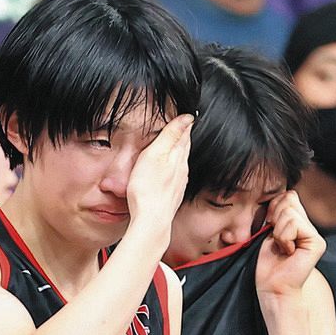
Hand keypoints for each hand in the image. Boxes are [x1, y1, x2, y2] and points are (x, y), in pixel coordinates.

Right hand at [125, 114, 192, 236]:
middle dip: (183, 135)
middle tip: (182, 124)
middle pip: (184, 147)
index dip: (183, 123)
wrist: (151, 220)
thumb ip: (171, 135)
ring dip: (179, 151)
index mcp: (178, 156)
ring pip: (181, 162)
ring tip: (175, 143)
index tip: (186, 114)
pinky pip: (177, 176)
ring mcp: (179, 183)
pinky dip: (175, 167)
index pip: (184, 134)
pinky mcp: (173, 194)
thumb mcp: (155, 154)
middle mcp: (182, 169)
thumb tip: (187, 117)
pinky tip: (170, 170)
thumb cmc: (148, 188)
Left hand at [255, 190, 325, 299]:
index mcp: (298, 222)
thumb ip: (277, 213)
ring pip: (289, 212)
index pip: (287, 196)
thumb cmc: (267, 262)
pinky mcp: (317, 242)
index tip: (269, 227)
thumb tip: (284, 193)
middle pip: (289, 199)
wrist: (272, 286)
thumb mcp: (268, 231)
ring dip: (278, 231)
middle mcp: (309, 226)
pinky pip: (294, 224)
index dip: (273, 208)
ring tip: (282, 247)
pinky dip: (284, 237)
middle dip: (275, 218)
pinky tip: (287, 251)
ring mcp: (314, 234)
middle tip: (276, 239)